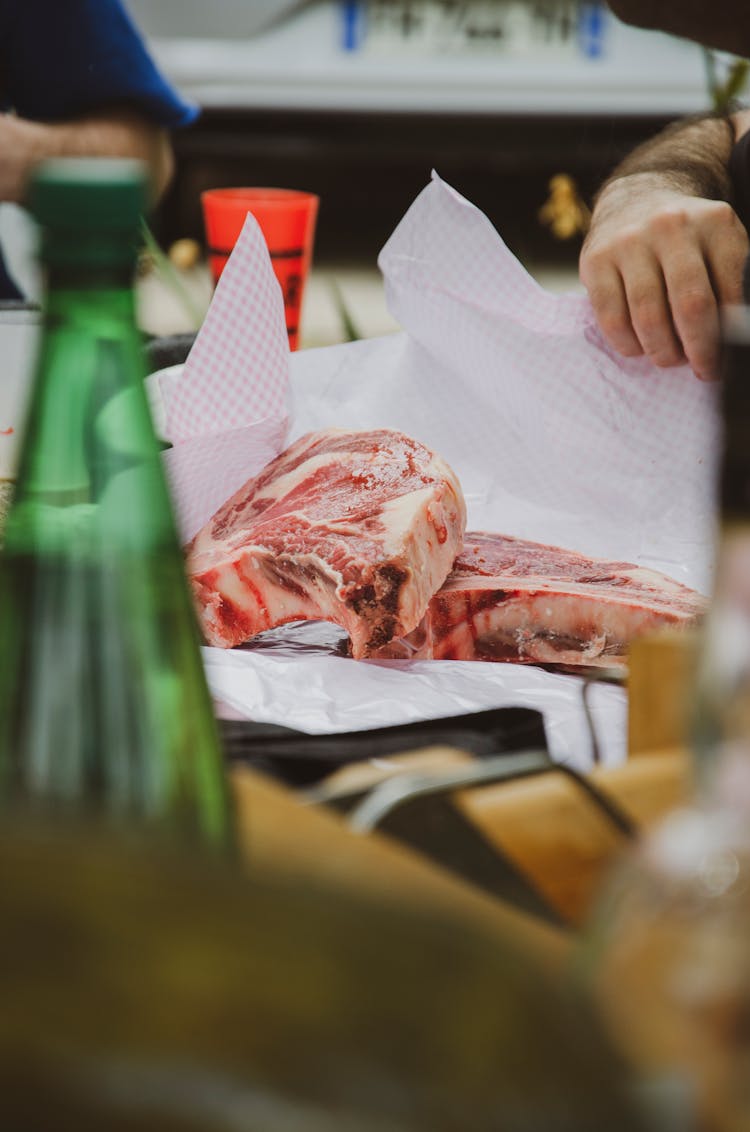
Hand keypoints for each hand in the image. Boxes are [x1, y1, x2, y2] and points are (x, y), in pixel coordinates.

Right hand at [579, 173, 748, 380]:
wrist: (634, 201)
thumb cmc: (685, 242)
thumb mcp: (717, 246)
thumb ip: (730, 283)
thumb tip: (737, 337)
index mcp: (715, 223)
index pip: (730, 292)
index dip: (730, 337)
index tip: (724, 362)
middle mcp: (671, 226)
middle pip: (690, 306)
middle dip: (699, 349)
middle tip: (701, 368)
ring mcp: (629, 241)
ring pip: (649, 318)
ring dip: (662, 351)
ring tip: (669, 356)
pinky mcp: (596, 259)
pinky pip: (612, 319)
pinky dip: (628, 345)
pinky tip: (639, 346)